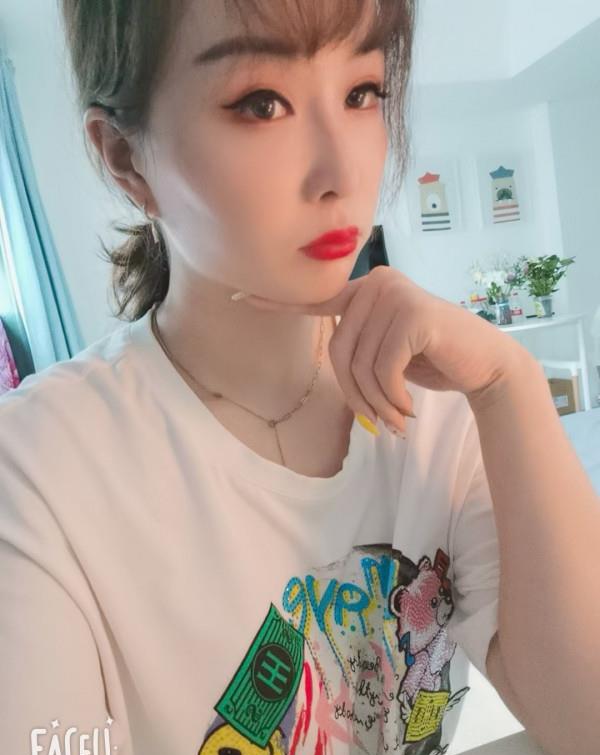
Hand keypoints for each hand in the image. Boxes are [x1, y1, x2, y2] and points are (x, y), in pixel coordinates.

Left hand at [240, 267, 529, 433]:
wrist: (483, 365)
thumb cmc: (432, 361)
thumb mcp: (386, 351)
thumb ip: (359, 345)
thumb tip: (335, 363)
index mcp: (365, 290)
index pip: (315, 300)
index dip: (277, 303)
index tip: (239, 300)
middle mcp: (377, 283)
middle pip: (338, 349)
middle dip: (356, 395)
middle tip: (381, 422)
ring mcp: (395, 294)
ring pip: (359, 363)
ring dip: (376, 402)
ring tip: (398, 419)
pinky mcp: (413, 314)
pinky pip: (382, 368)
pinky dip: (392, 397)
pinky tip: (409, 407)